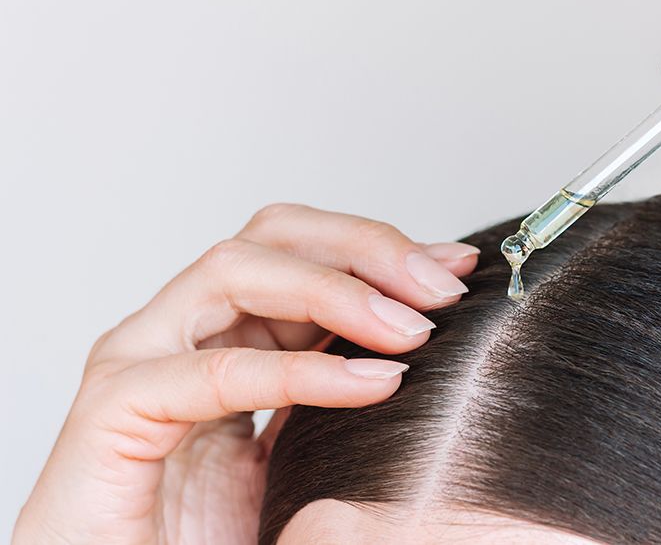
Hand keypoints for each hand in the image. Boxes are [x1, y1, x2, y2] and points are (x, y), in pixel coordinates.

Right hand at [14, 204, 478, 543]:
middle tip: (441, 289)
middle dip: (365, 250)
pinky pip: (214, 373)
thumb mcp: (308, 445)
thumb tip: (420, 334)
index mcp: (222, 335)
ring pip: (234, 272)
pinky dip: (299, 371)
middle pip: (270, 238)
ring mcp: (137, 366)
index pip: (300, 250)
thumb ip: (342, 383)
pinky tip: (370, 385)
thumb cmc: (220, 536)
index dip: (379, 248)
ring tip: (411, 331)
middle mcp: (177, 335)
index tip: (456, 266)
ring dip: (337, 291)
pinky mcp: (111, 417)